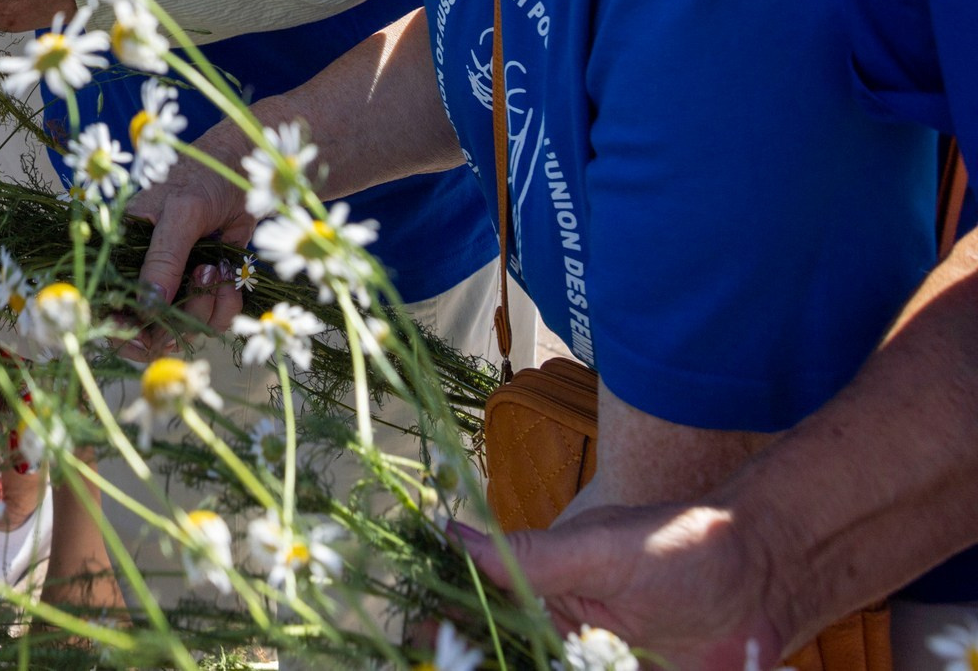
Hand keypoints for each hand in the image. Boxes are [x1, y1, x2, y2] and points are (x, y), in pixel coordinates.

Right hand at [125, 121, 257, 337]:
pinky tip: (230, 276)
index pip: (108, 304)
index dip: (121, 330)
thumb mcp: (179, 214)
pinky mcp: (205, 288)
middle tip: (199, 288)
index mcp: (121, 252)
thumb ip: (163, 258)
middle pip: (148, 327)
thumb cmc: (202, 180)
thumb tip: (149, 306)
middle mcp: (144, 273)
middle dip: (177, 320)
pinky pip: (212, 318)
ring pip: (184, 326)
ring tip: (216, 269)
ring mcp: (176, 283)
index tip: (146, 340)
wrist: (242, 171)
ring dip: (207, 308)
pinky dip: (226, 305)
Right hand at [453, 505, 778, 670]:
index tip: (423, 635)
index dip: (444, 624)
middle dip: (475, 659)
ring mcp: (596, 668)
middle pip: (500, 658)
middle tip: (460, 661)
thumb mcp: (599, 549)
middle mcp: (561, 635)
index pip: (476, 609)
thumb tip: (448, 532)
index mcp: (541, 589)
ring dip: (513, 668)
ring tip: (484, 665)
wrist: (766, 582)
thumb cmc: (681, 548)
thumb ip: (529, 555)